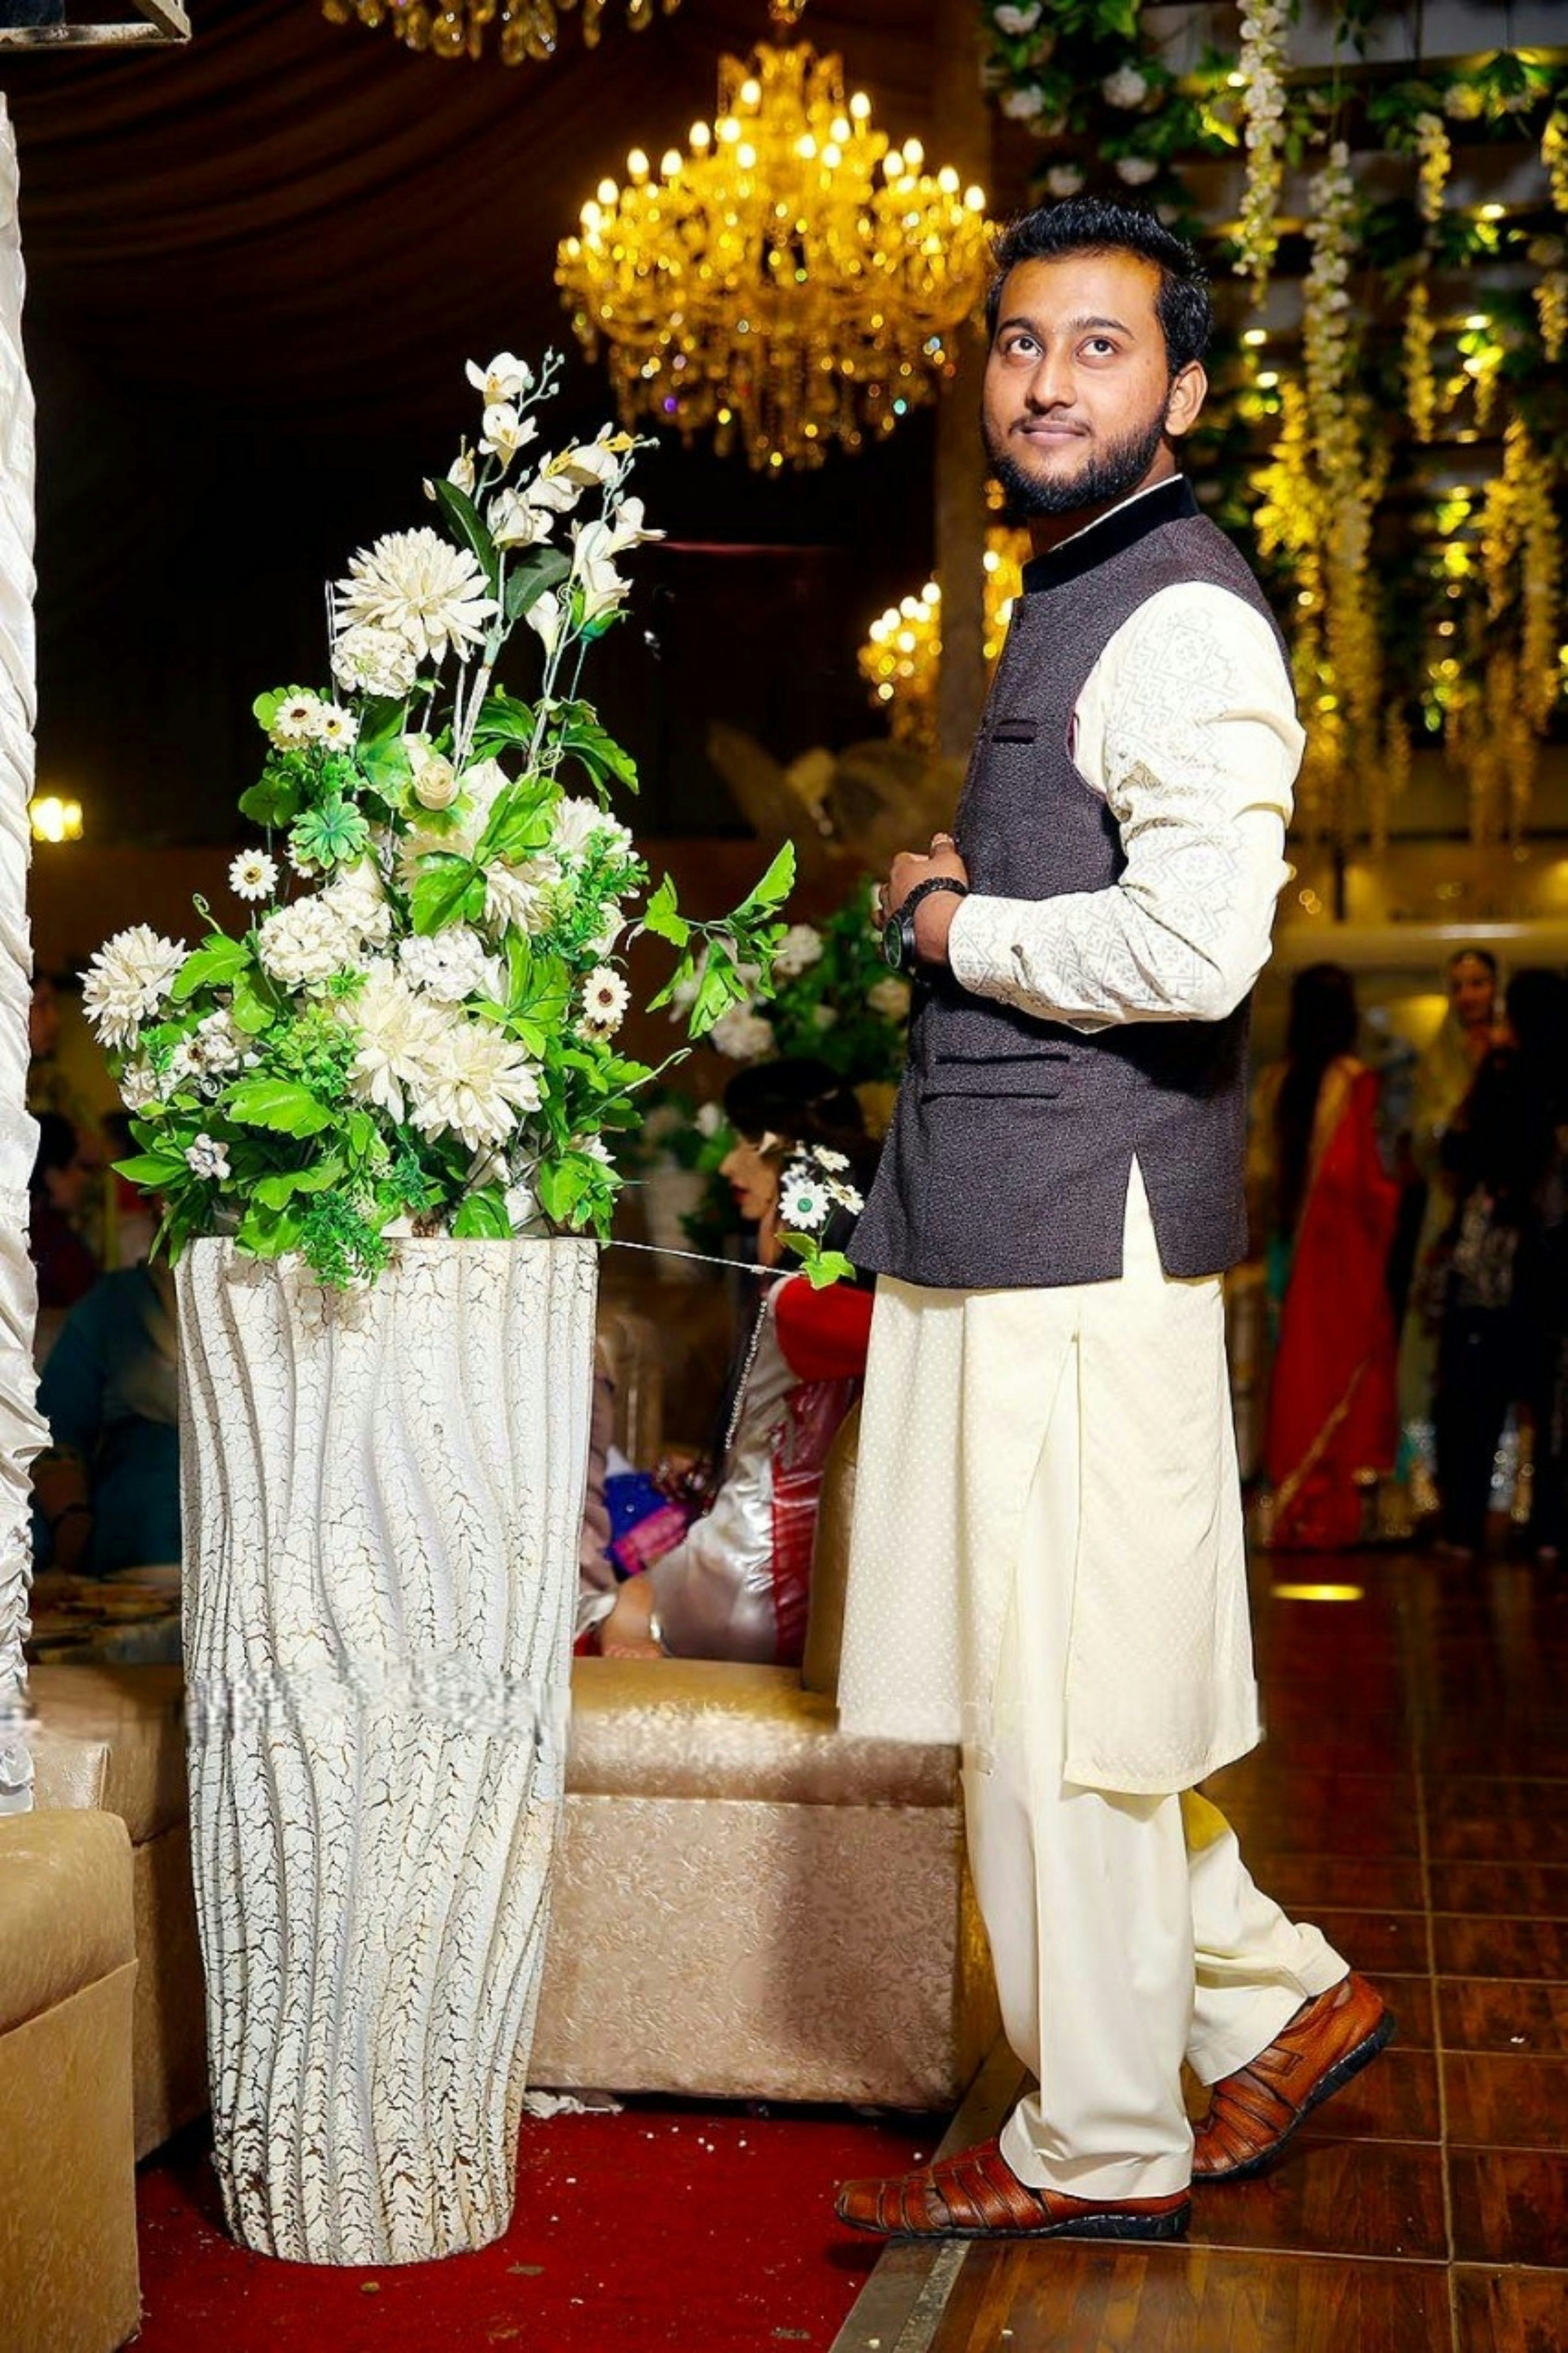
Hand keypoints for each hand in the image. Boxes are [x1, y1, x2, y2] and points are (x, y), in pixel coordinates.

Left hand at [879, 834, 968, 970]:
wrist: (942, 926)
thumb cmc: (945, 890)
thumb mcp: (950, 861)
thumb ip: (943, 848)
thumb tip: (940, 838)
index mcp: (901, 872)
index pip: (904, 859)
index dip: (918, 861)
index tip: (932, 867)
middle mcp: (889, 896)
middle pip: (887, 888)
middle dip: (898, 889)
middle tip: (915, 892)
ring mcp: (889, 920)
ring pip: (879, 916)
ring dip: (888, 915)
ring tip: (899, 916)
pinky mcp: (893, 942)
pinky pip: (884, 945)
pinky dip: (889, 944)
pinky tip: (895, 945)